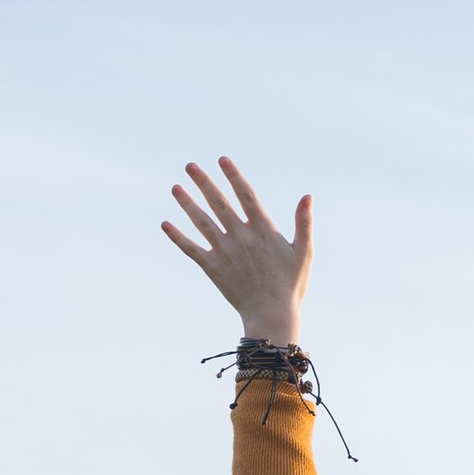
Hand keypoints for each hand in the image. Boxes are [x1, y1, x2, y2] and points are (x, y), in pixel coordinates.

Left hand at [162, 155, 312, 344]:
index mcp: (263, 230)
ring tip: (175, 188)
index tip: (222, 159)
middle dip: (204, 182)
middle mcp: (241, 237)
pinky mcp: (213, 268)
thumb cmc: (291, 284)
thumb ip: (303, 223)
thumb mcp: (304, 252)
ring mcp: (224, 252)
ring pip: (201, 222)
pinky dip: (178, 237)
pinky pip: (191, 249)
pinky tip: (166, 224)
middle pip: (219, 203)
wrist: (272, 315)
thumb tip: (307, 196)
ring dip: (187, 204)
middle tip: (190, 165)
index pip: (246, 195)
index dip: (233, 176)